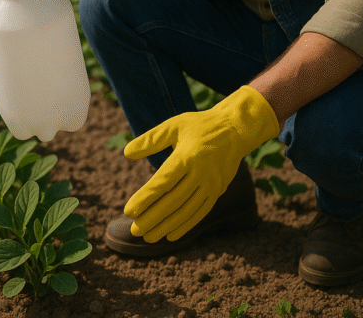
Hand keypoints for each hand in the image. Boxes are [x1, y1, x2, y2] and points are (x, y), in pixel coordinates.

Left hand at [123, 86, 279, 242]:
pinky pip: (200, 213)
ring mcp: (211, 185)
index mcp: (187, 156)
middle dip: (152, 218)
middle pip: (173, 201)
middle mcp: (201, 174)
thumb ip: (150, 140)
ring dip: (166, 226)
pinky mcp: (217, 192)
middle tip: (134, 230)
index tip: (128, 211)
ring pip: (186, 211)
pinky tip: (170, 235)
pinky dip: (185, 226)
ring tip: (148, 237)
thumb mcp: (173, 126)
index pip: (163, 182)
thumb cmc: (199, 126)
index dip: (145, 198)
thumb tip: (126, 153)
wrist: (235, 130)